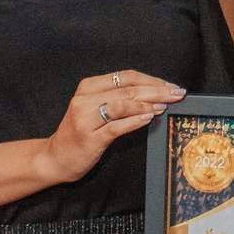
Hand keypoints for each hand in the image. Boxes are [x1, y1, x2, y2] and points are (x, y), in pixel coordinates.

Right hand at [41, 70, 184, 182]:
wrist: (55, 158)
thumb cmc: (80, 133)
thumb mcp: (96, 109)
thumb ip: (119, 99)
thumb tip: (155, 95)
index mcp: (88, 87)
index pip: (125, 76)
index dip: (151, 79)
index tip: (171, 85)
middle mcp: (85, 99)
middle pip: (127, 89)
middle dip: (157, 90)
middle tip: (177, 94)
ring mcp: (86, 119)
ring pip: (122, 104)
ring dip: (148, 104)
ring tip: (165, 105)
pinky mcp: (90, 138)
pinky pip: (116, 126)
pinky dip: (135, 121)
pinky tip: (149, 119)